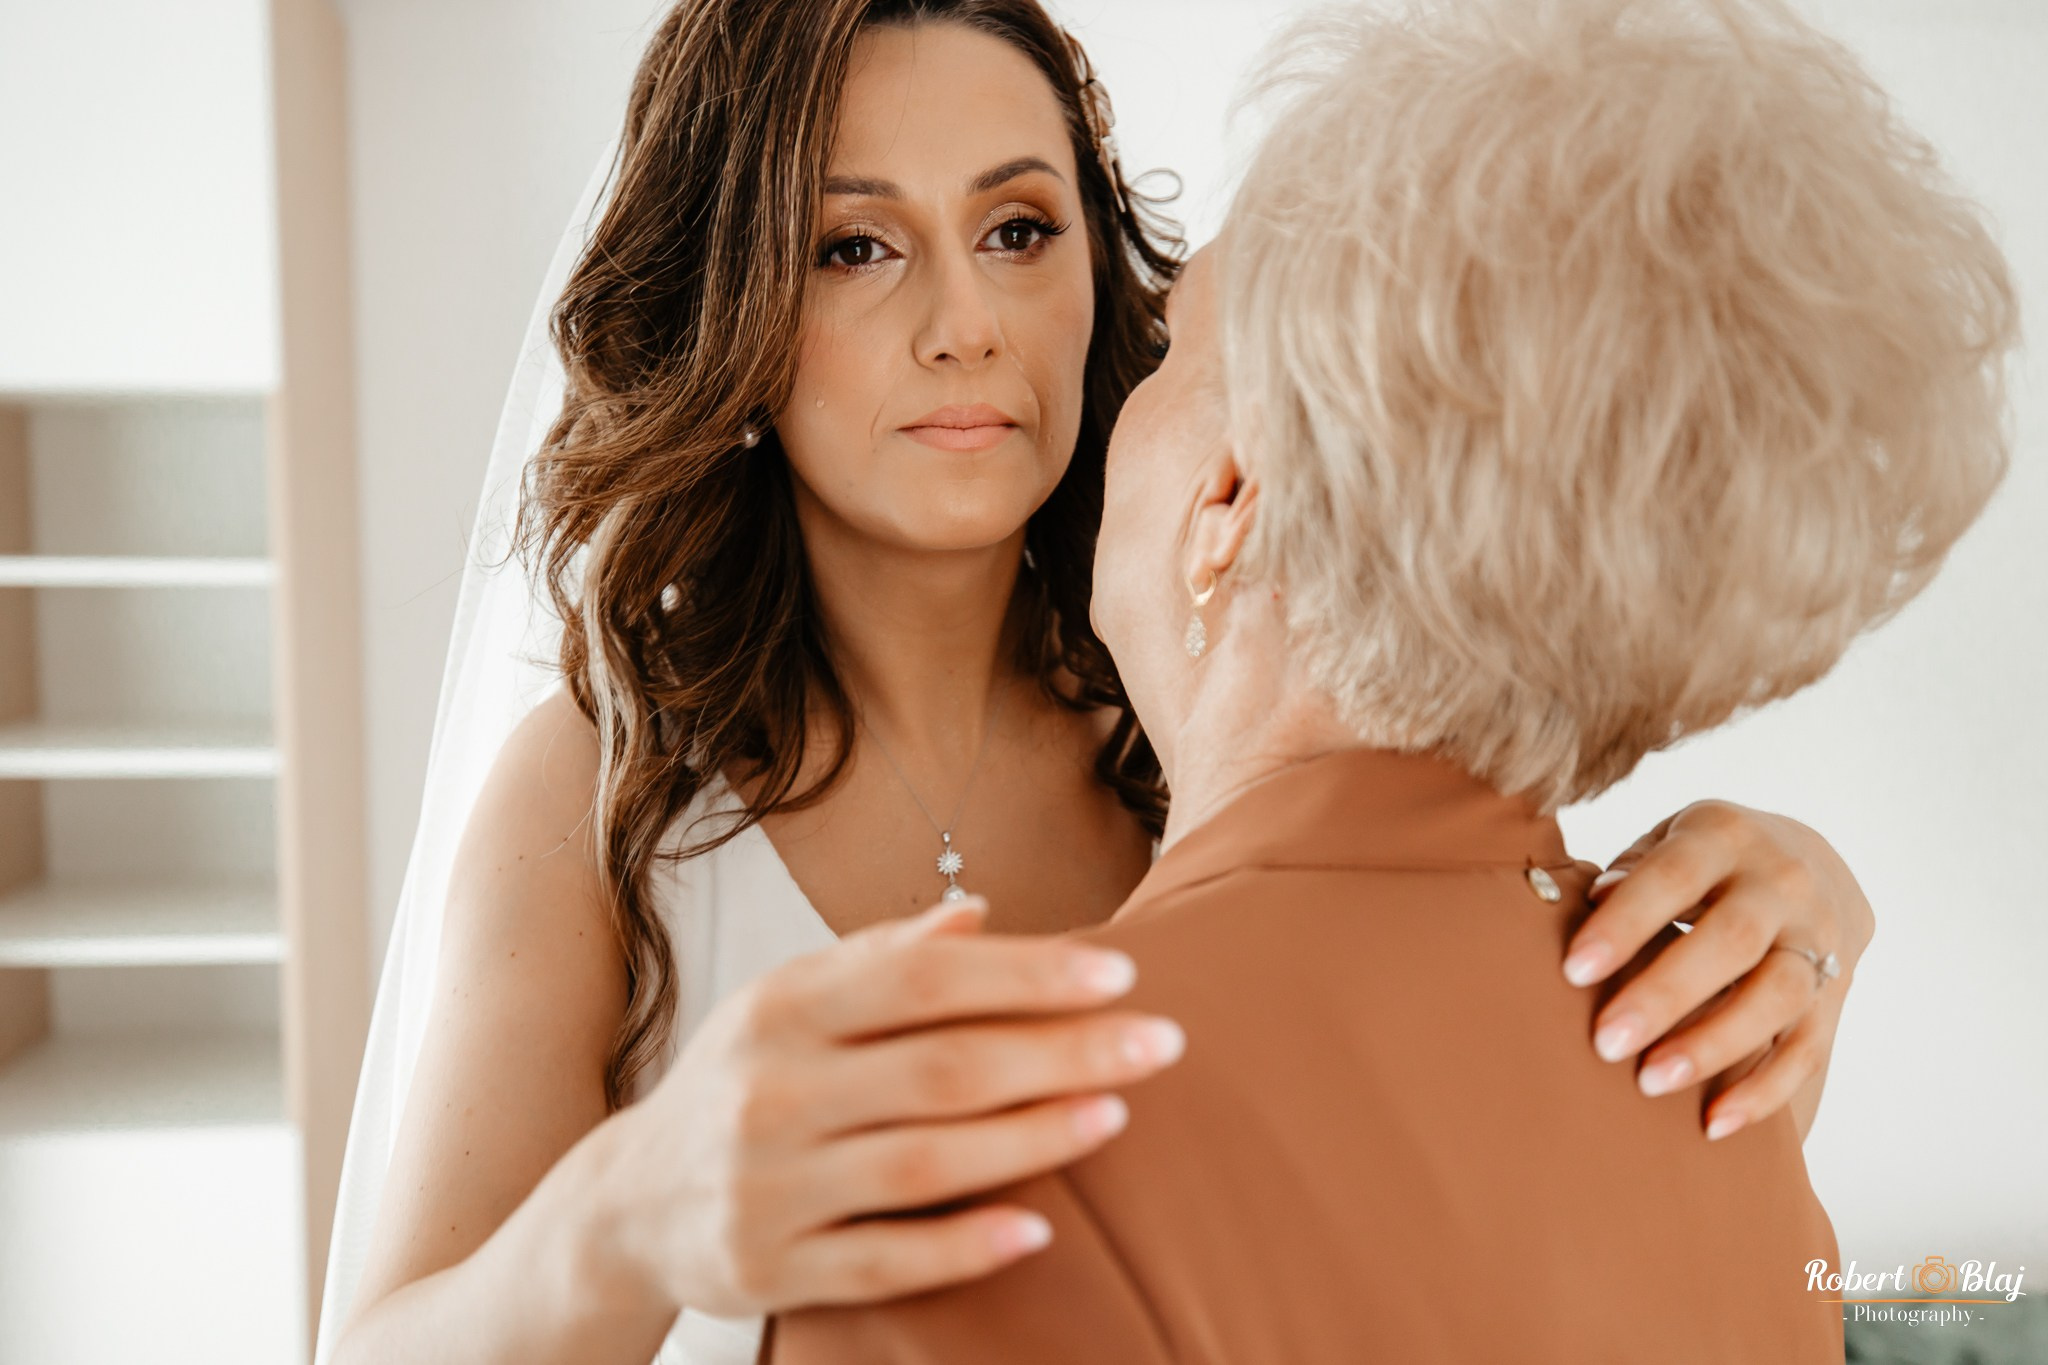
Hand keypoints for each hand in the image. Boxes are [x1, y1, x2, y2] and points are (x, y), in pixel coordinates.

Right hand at [589, 896, 1186, 1317]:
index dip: (1026, 971)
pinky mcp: (774, 1269)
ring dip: (1031, 1140)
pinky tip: (1037, 1229)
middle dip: (1061, 1051)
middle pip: (942, 1067)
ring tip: (1116, 1115)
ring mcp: (771, 1186)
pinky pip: (886, 1260)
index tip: (1120, 969)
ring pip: (924, 1163)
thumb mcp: (792, 1001)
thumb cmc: (741, 1083)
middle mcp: (773, 1092)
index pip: (924, 978)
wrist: (626, 1205)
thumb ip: (883, 958)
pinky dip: (964, 1245)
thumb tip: (982, 913)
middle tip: (1160, 1040)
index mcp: (785, 1008)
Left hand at [1559, 801, 1873, 1140]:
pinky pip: (1809, 1047)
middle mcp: (1782, 883)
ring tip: (1651, 1084)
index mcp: (1725, 836)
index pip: (1672, 877)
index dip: (1625, 923)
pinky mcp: (1838, 992)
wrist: (1814, 865)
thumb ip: (1633, 873)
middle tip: (1606, 1042)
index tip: (1575, 971)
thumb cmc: (1705, 862)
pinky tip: (1715, 1122)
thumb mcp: (1667, 842)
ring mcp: (1819, 938)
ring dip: (1714, 1045)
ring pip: (1778, 996)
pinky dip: (1764, 1090)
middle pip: (1731, 941)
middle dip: (1666, 994)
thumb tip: (1593, 899)